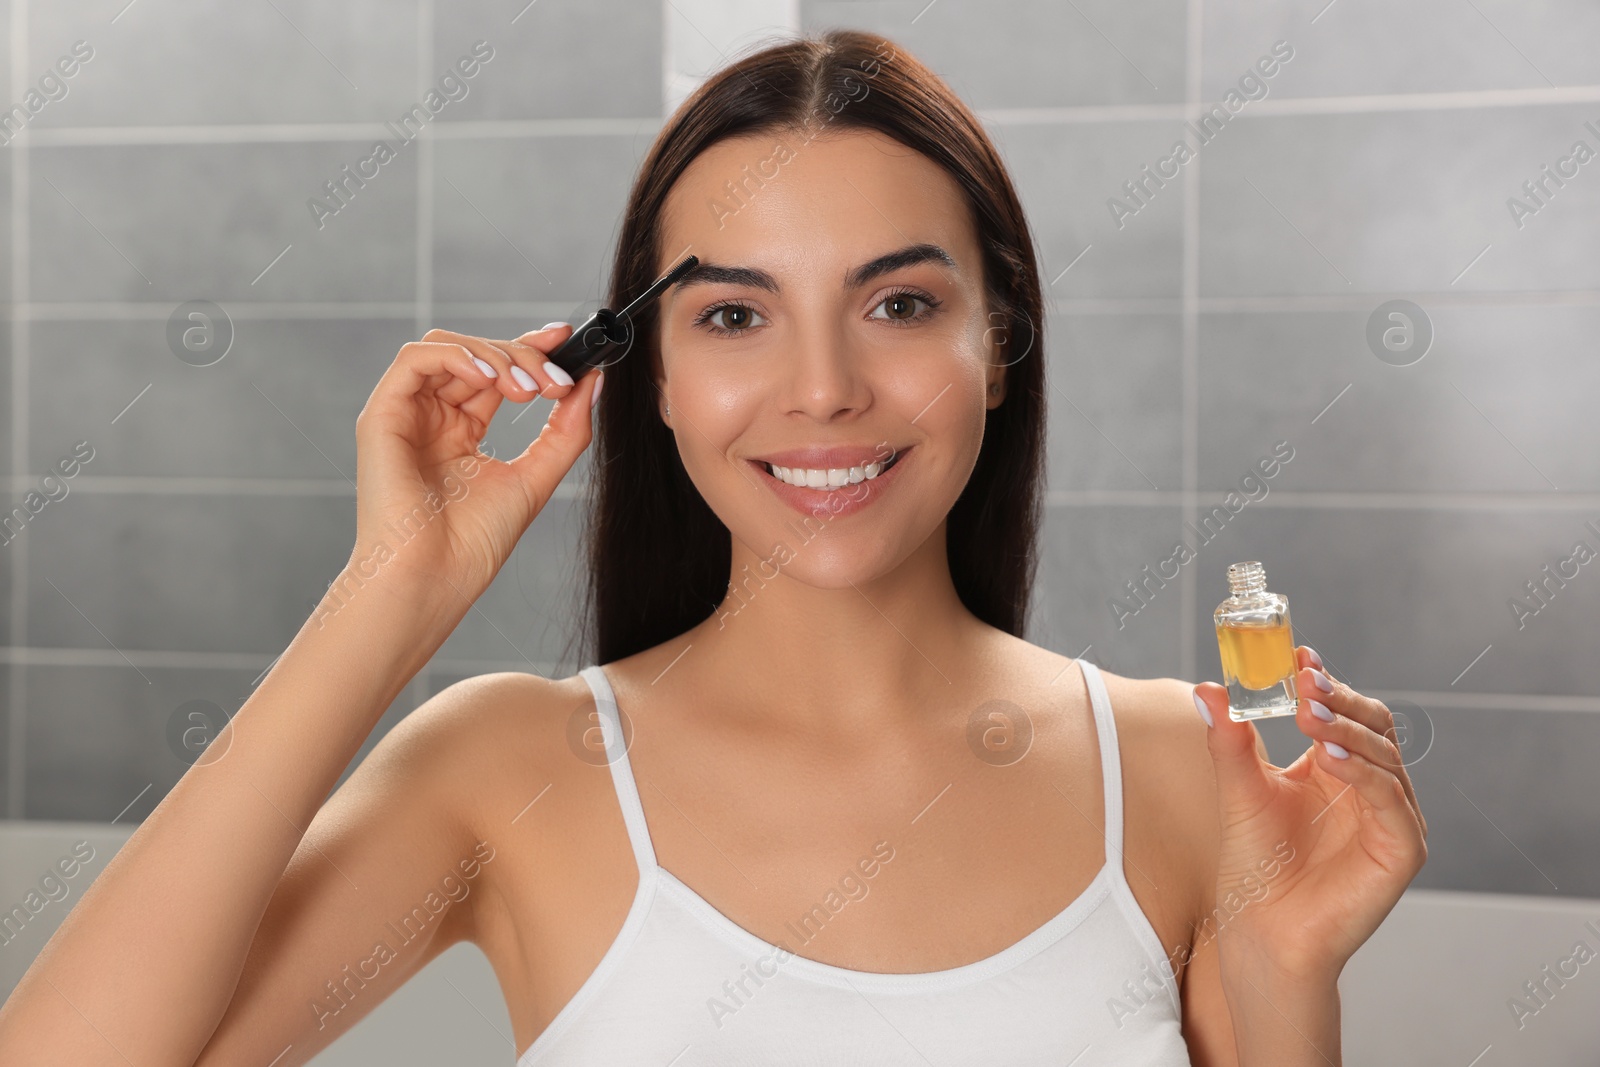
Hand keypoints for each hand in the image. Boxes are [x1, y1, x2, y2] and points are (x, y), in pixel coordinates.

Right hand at [350, 324, 598, 605]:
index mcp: (461, 431)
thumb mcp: (536, 477)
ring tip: (527, 390)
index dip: (529, 348)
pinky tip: (490, 381)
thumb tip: (592, 382)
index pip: (496, 371)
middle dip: (523, 357)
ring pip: (447, 347)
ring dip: (495, 356)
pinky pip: (414, 360)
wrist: (435, 577)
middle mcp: (432, 417)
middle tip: (555, 383)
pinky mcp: (382, 415)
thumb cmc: (474, 542)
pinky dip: (457, 358)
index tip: (567, 340)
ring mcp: (406, 414)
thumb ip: (566, 430)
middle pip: (477, 354)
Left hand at [1191, 646, 1427, 982]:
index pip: (1344, 711)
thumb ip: (1230, 740)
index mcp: (1337, 768)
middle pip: (1372, 725)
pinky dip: (1364, 772)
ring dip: (1347, 729)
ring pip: (1384, 755)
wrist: (1261, 930)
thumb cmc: (1254, 865)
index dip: (1325, 681)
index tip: (1298, 655)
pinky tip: (1331, 756)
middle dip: (1338, 698)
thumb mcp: (1239, 790)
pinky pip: (1391, 799)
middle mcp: (1370, 788)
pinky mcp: (1402, 849)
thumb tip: (1208, 688)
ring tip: (1309, 712)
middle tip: (1305, 680)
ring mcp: (1391, 817)